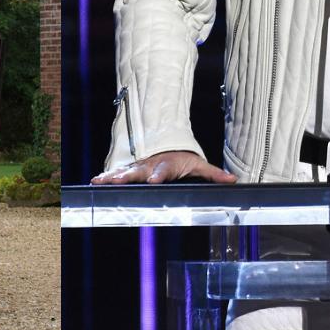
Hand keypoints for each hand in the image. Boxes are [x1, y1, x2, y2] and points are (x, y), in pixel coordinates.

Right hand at [90, 150, 236, 184]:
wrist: (170, 147)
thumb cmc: (184, 160)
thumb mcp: (200, 165)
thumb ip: (213, 174)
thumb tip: (233, 180)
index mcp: (167, 165)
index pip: (162, 171)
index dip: (158, 176)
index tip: (152, 181)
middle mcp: (150, 165)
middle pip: (138, 171)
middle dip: (128, 177)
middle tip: (118, 182)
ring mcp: (139, 167)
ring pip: (124, 171)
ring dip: (112, 177)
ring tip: (99, 181)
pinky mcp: (131, 170)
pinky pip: (117, 173)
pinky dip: (106, 176)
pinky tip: (96, 181)